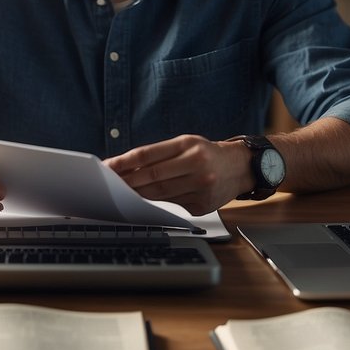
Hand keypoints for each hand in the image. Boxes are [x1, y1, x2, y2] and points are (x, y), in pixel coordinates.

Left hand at [105, 135, 247, 215]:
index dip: (125, 162)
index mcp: (189, 146)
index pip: (148, 155)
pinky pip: (173, 205)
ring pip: (160, 193)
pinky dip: (157, 202)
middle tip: (109, 183)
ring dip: (138, 194)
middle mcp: (197, 165)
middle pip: (152, 177)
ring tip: (122, 192)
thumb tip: (127, 168)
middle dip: (127, 181)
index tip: (108, 167)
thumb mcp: (186, 144)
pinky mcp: (202, 205)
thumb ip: (159, 155)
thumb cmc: (207, 154)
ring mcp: (201, 188)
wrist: (240, 168)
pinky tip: (144, 201)